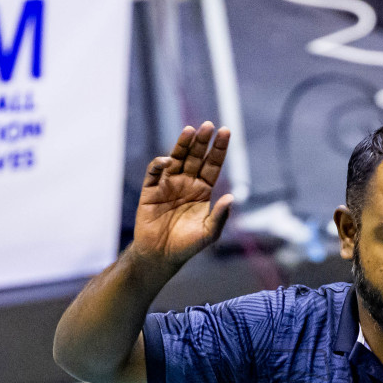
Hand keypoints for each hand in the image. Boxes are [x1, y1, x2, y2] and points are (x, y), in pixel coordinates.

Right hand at [132, 123, 232, 269]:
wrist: (160, 255)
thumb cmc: (187, 246)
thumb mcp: (209, 233)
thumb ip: (220, 216)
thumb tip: (232, 198)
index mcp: (202, 190)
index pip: (212, 164)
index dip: (218, 149)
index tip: (225, 131)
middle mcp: (186, 183)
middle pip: (195, 157)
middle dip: (202, 141)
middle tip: (208, 126)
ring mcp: (168, 184)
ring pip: (176, 158)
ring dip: (182, 145)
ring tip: (190, 130)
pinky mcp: (151, 190)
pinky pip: (154, 172)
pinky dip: (159, 164)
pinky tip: (168, 161)